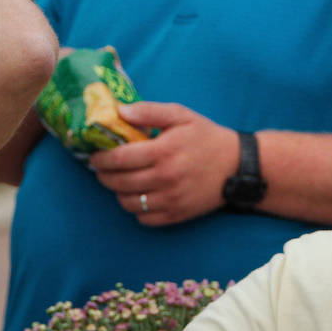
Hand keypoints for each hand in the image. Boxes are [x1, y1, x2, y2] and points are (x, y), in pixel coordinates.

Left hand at [89, 102, 238, 226]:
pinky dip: (136, 209)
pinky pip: (144, 219)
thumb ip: (149, 112)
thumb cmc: (206, 137)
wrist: (237, 166)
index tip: (94, 156)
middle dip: (103, 176)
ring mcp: (171, 199)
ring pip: (128, 203)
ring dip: (117, 193)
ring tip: (119, 182)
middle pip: (119, 183)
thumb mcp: (181, 115)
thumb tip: (120, 111)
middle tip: (101, 169)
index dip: (101, 159)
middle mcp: (165, 178)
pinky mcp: (177, 215)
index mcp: (163, 151)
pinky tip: (138, 195)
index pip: (119, 159)